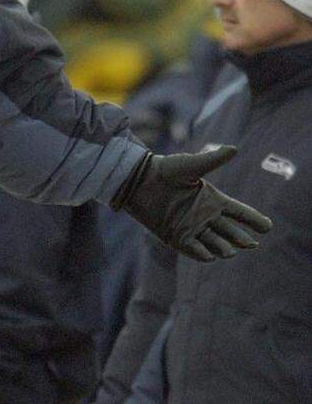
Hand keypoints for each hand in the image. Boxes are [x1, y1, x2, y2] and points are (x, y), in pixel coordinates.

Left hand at [111, 144, 271, 261]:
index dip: (254, 220)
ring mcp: (191, 227)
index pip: (240, 212)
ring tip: (231, 251)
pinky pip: (193, 249)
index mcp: (213, 199)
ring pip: (215, 243)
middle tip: (250, 243)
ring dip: (224, 248)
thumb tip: (234, 148)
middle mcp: (205, 216)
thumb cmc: (164, 170)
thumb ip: (212, 160)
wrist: (137, 180)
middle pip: (231, 232)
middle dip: (242, 239)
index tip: (267, 227)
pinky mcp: (176, 236)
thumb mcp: (190, 165)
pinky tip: (209, 256)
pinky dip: (202, 254)